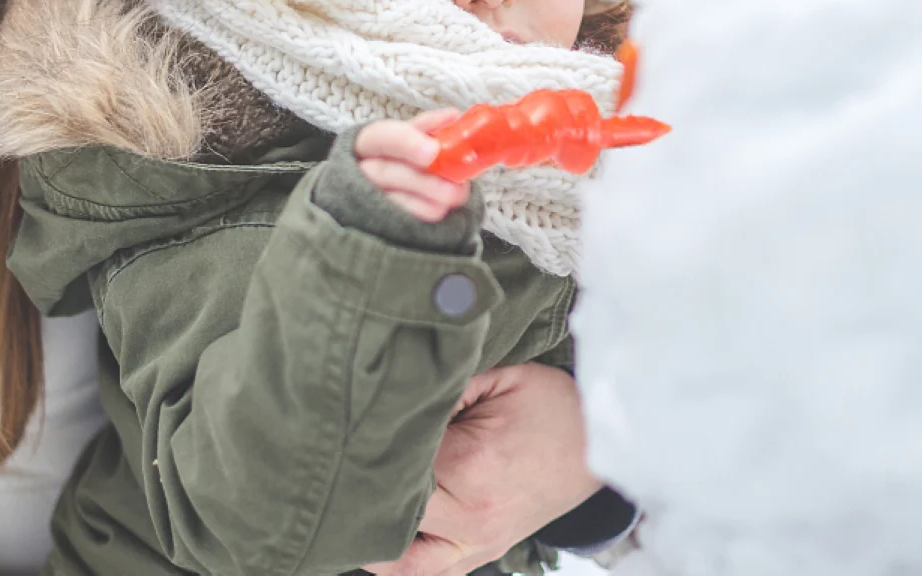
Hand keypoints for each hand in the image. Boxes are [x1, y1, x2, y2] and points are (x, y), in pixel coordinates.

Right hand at [355, 110, 465, 221]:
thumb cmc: (399, 156)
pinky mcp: (380, 220)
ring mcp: (369, 197)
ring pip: (397, 200)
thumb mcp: (407, 136)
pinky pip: (405, 219)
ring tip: (458, 194)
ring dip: (432, 198)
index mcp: (368, 141)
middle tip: (458, 186)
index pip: (381, 137)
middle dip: (425, 181)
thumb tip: (453, 116)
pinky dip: (427, 212)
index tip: (432, 151)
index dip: (406, 143)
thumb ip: (428, 127)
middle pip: (387, 173)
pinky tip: (442, 205)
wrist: (378, 186)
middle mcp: (362, 169)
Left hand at [366, 364, 602, 575]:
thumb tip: (396, 394)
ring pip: (402, 559)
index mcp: (470, 463)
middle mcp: (470, 513)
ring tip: (343, 506)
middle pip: (390, 508)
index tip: (345, 423)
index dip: (366, 440)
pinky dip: (398, 560)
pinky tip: (374, 536)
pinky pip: (429, 573)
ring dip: (372, 534)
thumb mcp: (499, 377)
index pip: (395, 459)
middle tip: (335, 457)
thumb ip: (445, 388)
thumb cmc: (549, 403)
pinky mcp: (484, 551)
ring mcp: (477, 540)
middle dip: (361, 483)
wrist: (599, 442)